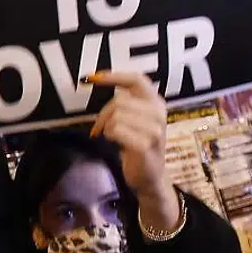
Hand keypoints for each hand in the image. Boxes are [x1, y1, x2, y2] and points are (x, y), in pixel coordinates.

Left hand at [89, 71, 180, 231]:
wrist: (150, 177)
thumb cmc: (139, 146)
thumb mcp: (137, 119)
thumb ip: (127, 102)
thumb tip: (101, 80)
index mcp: (157, 103)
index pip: (137, 79)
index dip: (114, 76)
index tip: (92, 78)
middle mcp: (159, 113)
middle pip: (119, 100)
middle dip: (103, 114)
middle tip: (99, 127)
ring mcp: (154, 130)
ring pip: (116, 116)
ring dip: (105, 126)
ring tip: (107, 136)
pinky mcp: (145, 145)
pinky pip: (116, 130)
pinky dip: (109, 135)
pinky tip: (112, 142)